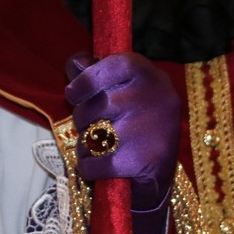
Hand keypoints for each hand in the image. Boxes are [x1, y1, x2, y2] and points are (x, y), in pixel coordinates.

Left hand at [65, 51, 179, 233]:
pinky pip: (92, 164)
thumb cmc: (132, 120)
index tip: (74, 93)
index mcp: (150, 75)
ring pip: (92, 135)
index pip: (115, 66)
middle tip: (94, 124)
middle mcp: (156, 98)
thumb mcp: (120, 88)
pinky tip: (102, 165)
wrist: (159, 171)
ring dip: (86, 144)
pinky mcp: (142, 162)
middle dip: (83, 118)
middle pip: (96, 105)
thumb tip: (76, 62)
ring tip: (101, 145)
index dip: (86, 80)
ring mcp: (150, 131)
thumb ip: (94, 72)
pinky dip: (89, 167)